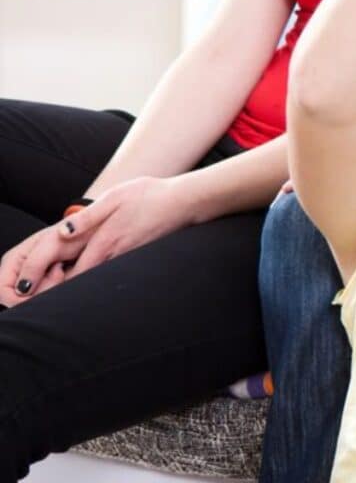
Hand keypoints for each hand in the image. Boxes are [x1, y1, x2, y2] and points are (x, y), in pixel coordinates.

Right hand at [0, 221, 85, 305]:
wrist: (90, 232)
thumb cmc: (71, 233)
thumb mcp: (52, 244)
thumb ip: (34, 264)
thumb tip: (22, 289)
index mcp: (12, 262)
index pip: (2, 292)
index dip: (18, 300)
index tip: (41, 293)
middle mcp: (18, 272)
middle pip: (18, 300)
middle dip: (39, 292)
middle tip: (58, 272)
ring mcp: (32, 279)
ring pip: (33, 300)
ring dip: (49, 290)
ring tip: (61, 270)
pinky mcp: (45, 284)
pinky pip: (46, 296)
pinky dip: (56, 289)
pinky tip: (63, 274)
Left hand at [52, 176, 196, 281]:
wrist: (185, 202)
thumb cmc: (150, 195)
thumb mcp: (115, 197)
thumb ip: (88, 216)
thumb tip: (63, 231)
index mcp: (105, 241)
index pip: (74, 274)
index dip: (56, 283)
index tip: (43, 282)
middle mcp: (115, 255)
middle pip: (85, 282)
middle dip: (67, 287)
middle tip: (51, 284)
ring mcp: (127, 258)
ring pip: (99, 278)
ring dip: (82, 280)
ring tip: (68, 279)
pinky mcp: (137, 256)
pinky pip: (113, 270)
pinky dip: (99, 273)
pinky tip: (95, 265)